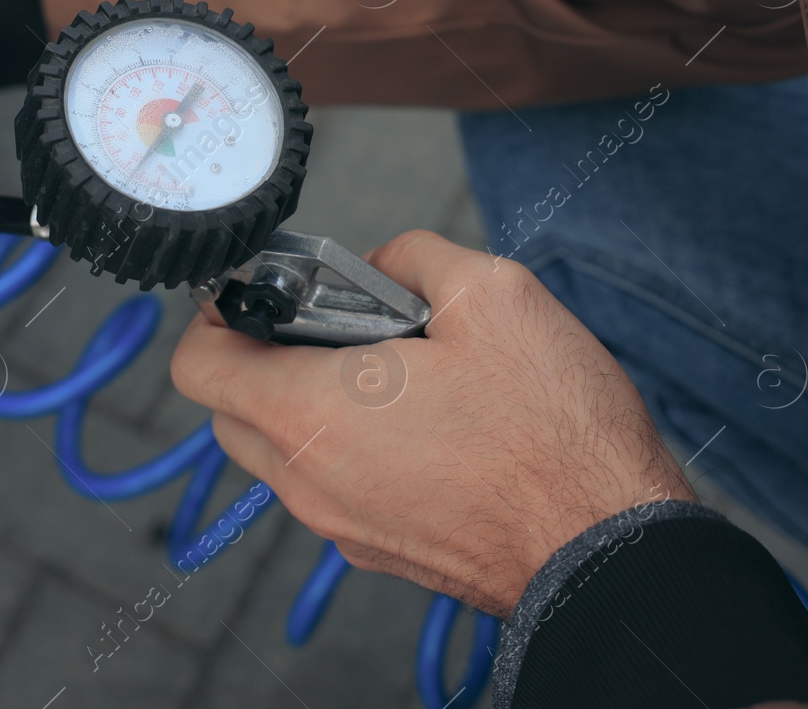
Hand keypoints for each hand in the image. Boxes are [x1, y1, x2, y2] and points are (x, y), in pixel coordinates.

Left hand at [170, 229, 693, 616]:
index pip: (197, 364)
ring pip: (282, 452)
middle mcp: (310, 481)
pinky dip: (349, 447)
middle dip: (263, 356)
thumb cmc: (554, 432)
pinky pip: (331, 486)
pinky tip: (423, 421)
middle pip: (231, 410)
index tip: (263, 293)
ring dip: (308, 403)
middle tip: (334, 323)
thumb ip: (411, 256)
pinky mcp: (380, 549)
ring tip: (392, 369)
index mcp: (311, 414)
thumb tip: (380, 264)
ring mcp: (342, 525)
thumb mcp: (491, 293)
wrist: (610, 551)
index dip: (218, 313)